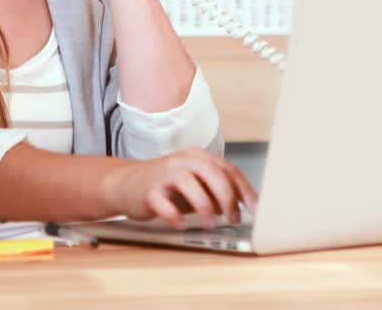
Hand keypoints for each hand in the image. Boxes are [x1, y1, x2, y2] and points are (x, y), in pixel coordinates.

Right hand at [103, 148, 258, 229]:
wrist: (126, 183)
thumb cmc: (165, 184)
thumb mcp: (196, 185)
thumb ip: (216, 193)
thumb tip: (240, 208)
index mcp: (198, 158)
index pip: (228, 170)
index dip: (244, 191)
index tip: (255, 209)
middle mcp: (183, 161)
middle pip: (212, 173)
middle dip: (227, 198)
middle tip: (233, 218)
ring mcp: (165, 174)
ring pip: (189, 183)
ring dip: (204, 206)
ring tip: (210, 224)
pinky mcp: (148, 191)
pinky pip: (163, 202)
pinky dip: (174, 215)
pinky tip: (180, 224)